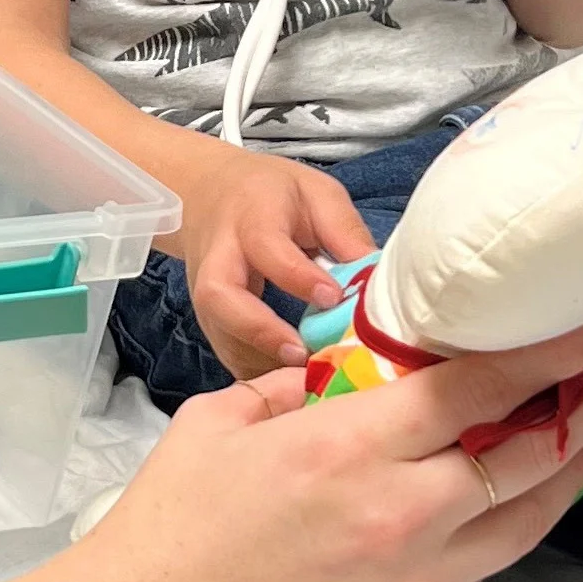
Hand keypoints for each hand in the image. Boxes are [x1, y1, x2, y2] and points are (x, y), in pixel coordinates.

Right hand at [72, 319, 582, 581]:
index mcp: (348, 449)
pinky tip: (480, 514)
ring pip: (525, 524)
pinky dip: (482, 539)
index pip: (479, 389)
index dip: (551, 352)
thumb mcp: (221, 423)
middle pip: (533, 456)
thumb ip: (296, 389)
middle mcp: (400, 520)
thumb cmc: (166, 528)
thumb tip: (343, 370)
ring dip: (568, 473)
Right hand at [169, 144, 375, 374]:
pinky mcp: (208, 317)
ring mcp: (206, 291)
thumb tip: (376, 280)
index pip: (269, 249)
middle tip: (300, 354)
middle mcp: (220, 258)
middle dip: (258, 329)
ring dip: (257, 360)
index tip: (333, 298)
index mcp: (252, 219)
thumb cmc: (272, 194)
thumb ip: (344, 231)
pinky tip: (288, 388)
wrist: (208, 194)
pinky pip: (226, 350)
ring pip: (219, 331)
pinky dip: (254, 372)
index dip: (299, 277)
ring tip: (303, 383)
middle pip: (220, 296)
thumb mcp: (315, 193)